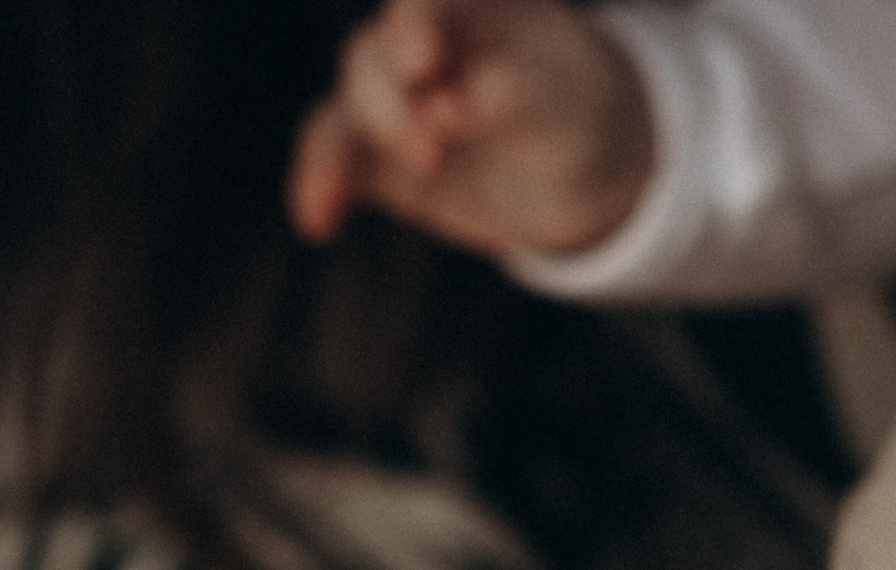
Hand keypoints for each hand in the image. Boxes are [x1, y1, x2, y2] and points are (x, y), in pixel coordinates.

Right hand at [288, 0, 653, 255]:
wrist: (575, 171)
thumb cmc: (571, 113)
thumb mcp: (560, 105)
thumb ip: (509, 96)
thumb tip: (443, 108)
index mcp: (464, 11)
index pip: (426, 7)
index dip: (417, 29)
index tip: (423, 64)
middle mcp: (413, 45)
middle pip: (374, 60)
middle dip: (389, 104)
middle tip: (428, 153)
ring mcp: (389, 99)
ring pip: (347, 111)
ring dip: (346, 150)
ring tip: (359, 190)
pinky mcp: (375, 155)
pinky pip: (335, 162)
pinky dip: (322, 185)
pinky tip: (318, 220)